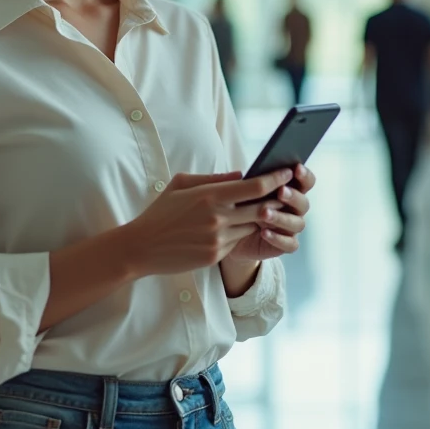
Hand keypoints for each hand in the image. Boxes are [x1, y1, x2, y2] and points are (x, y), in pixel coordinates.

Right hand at [122, 169, 295, 276]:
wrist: (142, 247)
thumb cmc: (161, 212)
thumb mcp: (181, 184)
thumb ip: (212, 178)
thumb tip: (241, 174)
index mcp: (210, 196)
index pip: (254, 187)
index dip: (275, 180)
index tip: (287, 173)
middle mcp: (218, 218)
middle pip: (261, 208)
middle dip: (275, 200)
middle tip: (284, 193)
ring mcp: (218, 239)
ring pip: (252, 227)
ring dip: (256, 219)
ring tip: (257, 210)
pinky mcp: (215, 256)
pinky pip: (236, 242)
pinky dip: (237, 234)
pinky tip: (226, 230)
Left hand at [223, 164, 313, 263]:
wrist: (233, 234)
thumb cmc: (241, 207)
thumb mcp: (242, 192)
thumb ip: (246, 183)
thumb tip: (240, 174)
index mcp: (289, 191)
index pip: (305, 182)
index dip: (304, 175)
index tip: (296, 168)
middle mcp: (294, 209)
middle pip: (303, 203)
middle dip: (293, 196)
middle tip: (281, 191)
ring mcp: (290, 228)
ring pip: (297, 223)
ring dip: (282, 217)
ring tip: (264, 213)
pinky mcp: (284, 245)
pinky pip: (289, 244)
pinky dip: (278, 238)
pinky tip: (264, 232)